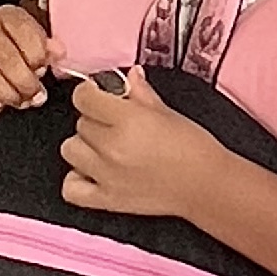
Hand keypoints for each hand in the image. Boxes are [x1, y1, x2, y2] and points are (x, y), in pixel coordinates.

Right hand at [0, 3, 53, 115]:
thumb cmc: (16, 49)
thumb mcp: (35, 42)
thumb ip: (48, 48)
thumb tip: (58, 52)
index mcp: (7, 15)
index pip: (23, 31)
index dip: (37, 56)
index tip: (43, 69)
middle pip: (4, 56)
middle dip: (24, 82)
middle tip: (35, 95)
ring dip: (6, 93)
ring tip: (19, 101)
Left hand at [62, 66, 212, 220]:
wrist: (206, 185)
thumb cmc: (194, 147)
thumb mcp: (167, 112)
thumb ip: (140, 93)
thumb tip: (128, 76)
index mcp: (128, 120)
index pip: (84, 98)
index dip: (91, 93)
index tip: (100, 95)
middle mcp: (112, 147)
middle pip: (80, 123)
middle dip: (95, 120)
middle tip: (116, 124)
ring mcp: (106, 176)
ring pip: (70, 150)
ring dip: (84, 146)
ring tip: (104, 147)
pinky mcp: (107, 200)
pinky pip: (70, 188)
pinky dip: (77, 178)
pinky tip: (93, 172)